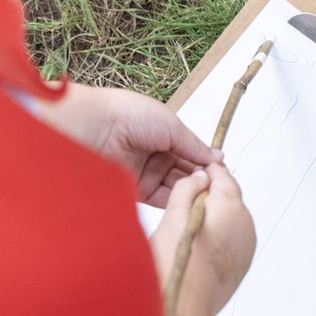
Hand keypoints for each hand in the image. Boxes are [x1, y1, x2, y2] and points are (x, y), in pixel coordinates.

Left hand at [35, 83, 220, 204]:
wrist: (94, 128)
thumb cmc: (129, 115)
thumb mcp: (171, 125)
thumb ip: (194, 145)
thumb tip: (217, 157)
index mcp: (162, 132)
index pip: (190, 151)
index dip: (206, 161)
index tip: (222, 171)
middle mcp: (154, 153)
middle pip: (185, 170)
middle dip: (201, 178)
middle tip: (219, 186)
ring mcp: (146, 172)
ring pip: (176, 186)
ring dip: (192, 190)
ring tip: (208, 193)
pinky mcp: (136, 190)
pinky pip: (162, 198)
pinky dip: (178, 200)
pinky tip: (192, 200)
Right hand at [150, 164, 255, 315]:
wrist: (182, 307)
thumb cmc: (175, 264)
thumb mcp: (173, 215)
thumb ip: (187, 188)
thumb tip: (199, 178)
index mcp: (230, 207)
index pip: (223, 176)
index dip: (207, 172)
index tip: (195, 172)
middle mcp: (244, 225)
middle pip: (228, 199)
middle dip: (209, 197)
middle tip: (182, 203)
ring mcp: (246, 246)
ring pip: (230, 220)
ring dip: (213, 218)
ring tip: (186, 229)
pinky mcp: (241, 264)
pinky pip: (231, 240)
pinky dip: (217, 238)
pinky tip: (196, 247)